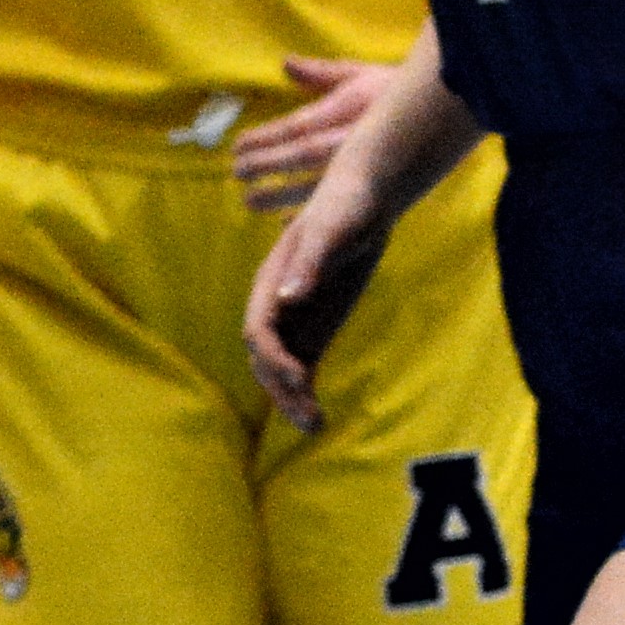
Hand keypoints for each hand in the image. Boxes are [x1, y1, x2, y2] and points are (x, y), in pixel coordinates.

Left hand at [227, 56, 389, 213]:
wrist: (454, 113)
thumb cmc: (398, 92)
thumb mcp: (362, 76)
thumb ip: (322, 73)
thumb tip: (286, 63)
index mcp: (350, 107)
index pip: (299, 125)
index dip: (266, 138)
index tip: (238, 146)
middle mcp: (357, 136)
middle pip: (304, 154)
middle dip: (267, 165)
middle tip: (236, 174)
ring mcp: (369, 164)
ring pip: (320, 183)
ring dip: (282, 194)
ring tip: (250, 201)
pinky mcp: (380, 187)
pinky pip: (343, 206)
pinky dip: (315, 214)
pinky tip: (287, 223)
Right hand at [246, 170, 391, 429]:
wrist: (365, 198)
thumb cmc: (347, 206)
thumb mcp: (332, 231)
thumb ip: (310, 264)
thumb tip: (287, 300)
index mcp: (271, 282)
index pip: (259, 331)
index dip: (274, 358)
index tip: (302, 380)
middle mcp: (277, 305)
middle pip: (265, 357)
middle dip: (281, 389)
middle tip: (309, 419)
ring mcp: (296, 318)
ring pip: (281, 368)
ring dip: (292, 398)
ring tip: (316, 425)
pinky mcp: (316, 326)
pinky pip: (304, 364)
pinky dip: (307, 391)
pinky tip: (321, 414)